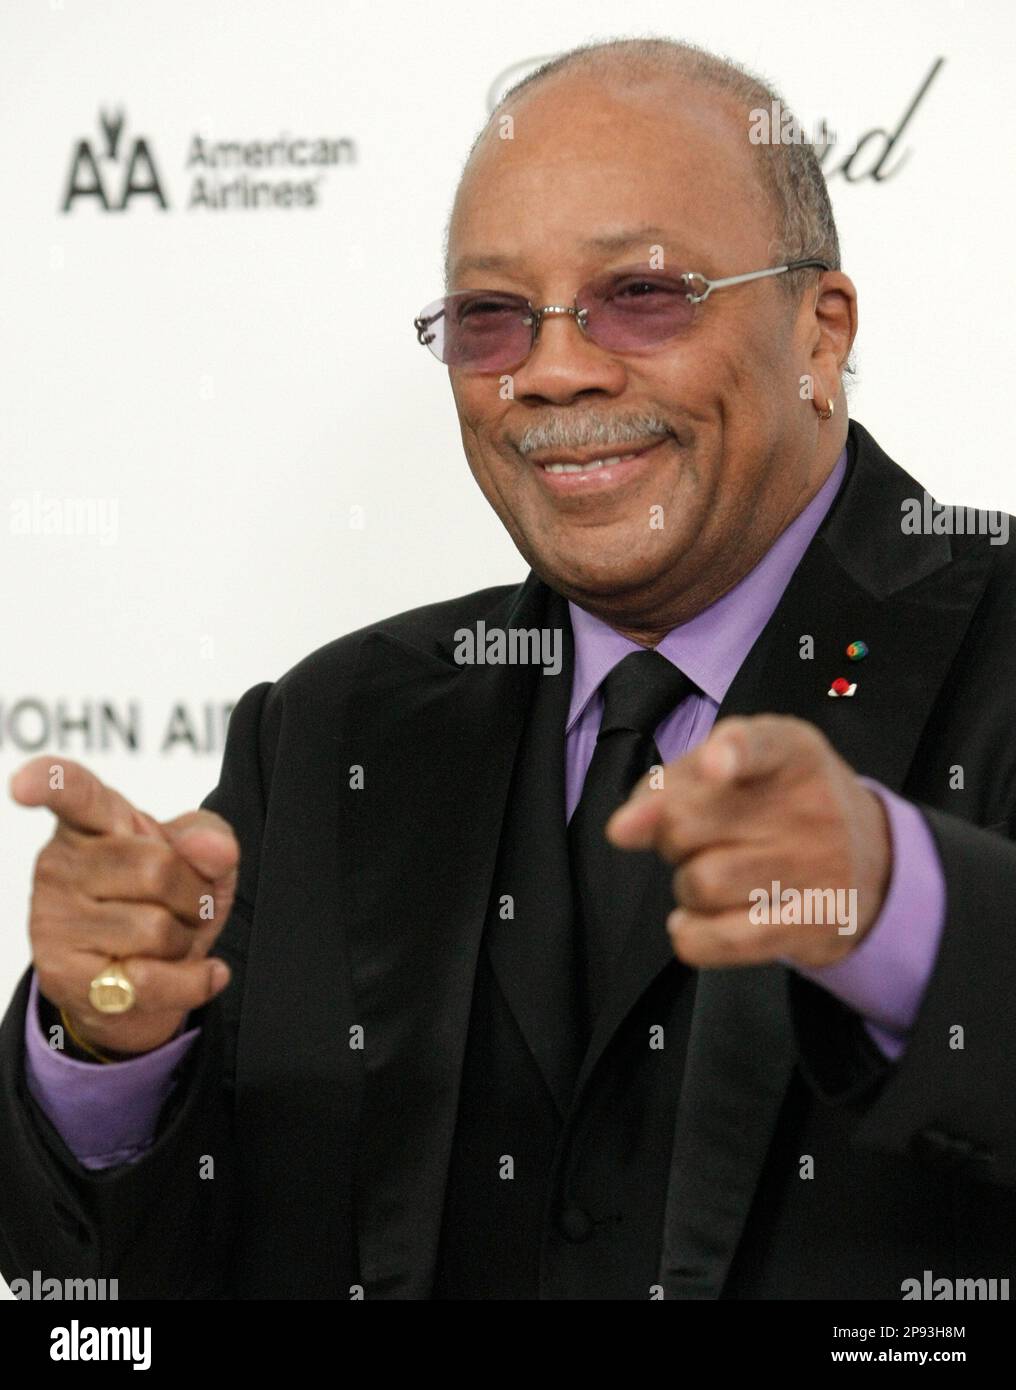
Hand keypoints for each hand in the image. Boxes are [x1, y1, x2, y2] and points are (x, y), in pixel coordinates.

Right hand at [10, 756, 238, 1056]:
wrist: (140, 984)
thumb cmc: (167, 902)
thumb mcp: (202, 861)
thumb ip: (211, 840)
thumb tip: (213, 850)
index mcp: (93, 821)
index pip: (72, 794)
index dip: (50, 783)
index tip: (26, 785)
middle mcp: (60, 863)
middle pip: (158, 869)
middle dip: (196, 896)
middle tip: (187, 908)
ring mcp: (52, 918)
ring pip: (156, 929)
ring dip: (186, 942)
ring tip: (169, 942)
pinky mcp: (60, 973)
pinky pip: (148, 980)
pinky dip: (190, 983)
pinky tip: (196, 974)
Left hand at [606, 715, 891, 968]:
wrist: (869, 859)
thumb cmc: (775, 803)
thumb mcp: (734, 767)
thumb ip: (669, 783)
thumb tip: (621, 831)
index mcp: (790, 749)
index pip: (760, 744)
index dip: (731, 753)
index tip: (714, 763)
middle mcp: (810, 804)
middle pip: (686, 824)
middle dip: (668, 836)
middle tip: (696, 836)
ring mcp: (817, 868)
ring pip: (698, 883)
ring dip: (683, 883)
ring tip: (709, 873)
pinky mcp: (811, 925)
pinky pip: (722, 939)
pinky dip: (689, 933)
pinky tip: (693, 920)